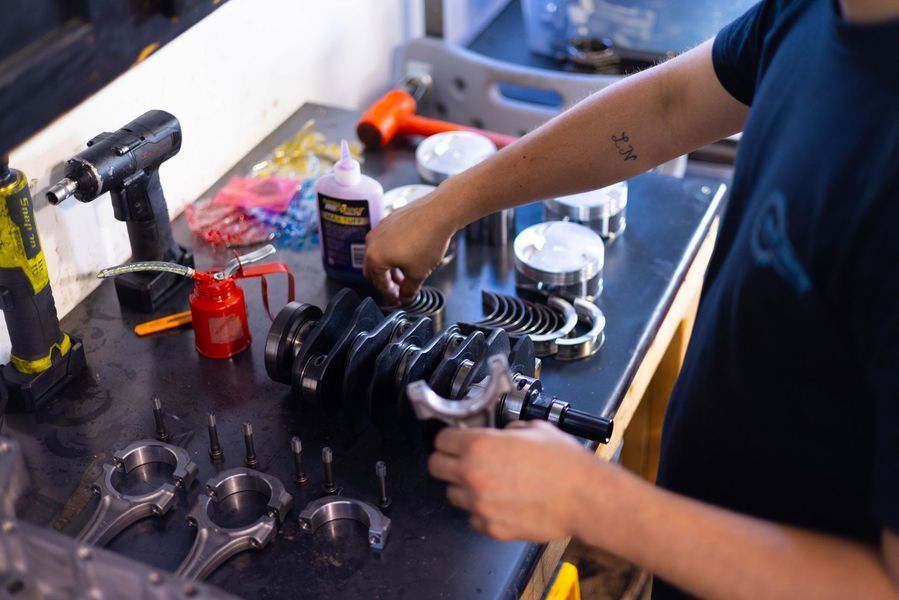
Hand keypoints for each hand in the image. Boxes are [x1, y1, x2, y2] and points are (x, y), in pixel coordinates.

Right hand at [364, 191, 457, 304]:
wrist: (439, 213)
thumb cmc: (428, 240)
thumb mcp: (419, 273)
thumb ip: (409, 290)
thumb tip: (406, 297)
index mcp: (375, 258)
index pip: (379, 284)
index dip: (390, 296)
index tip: (398, 300)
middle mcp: (372, 242)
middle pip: (373, 270)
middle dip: (386, 282)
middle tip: (398, 290)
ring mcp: (379, 229)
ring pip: (378, 255)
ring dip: (389, 268)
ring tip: (405, 274)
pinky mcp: (388, 220)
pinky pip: (385, 242)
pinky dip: (391, 253)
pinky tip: (406, 256)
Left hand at [428, 421, 601, 541]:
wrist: (584, 497)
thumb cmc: (564, 463)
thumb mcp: (534, 428)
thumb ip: (508, 430)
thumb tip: (501, 434)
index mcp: (479, 446)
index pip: (440, 440)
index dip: (449, 439)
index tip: (455, 441)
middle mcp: (473, 475)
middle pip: (436, 467)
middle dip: (447, 461)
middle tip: (463, 460)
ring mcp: (479, 505)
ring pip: (452, 495)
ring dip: (464, 488)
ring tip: (488, 483)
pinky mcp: (491, 528)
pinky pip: (473, 518)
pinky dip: (481, 511)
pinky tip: (500, 502)